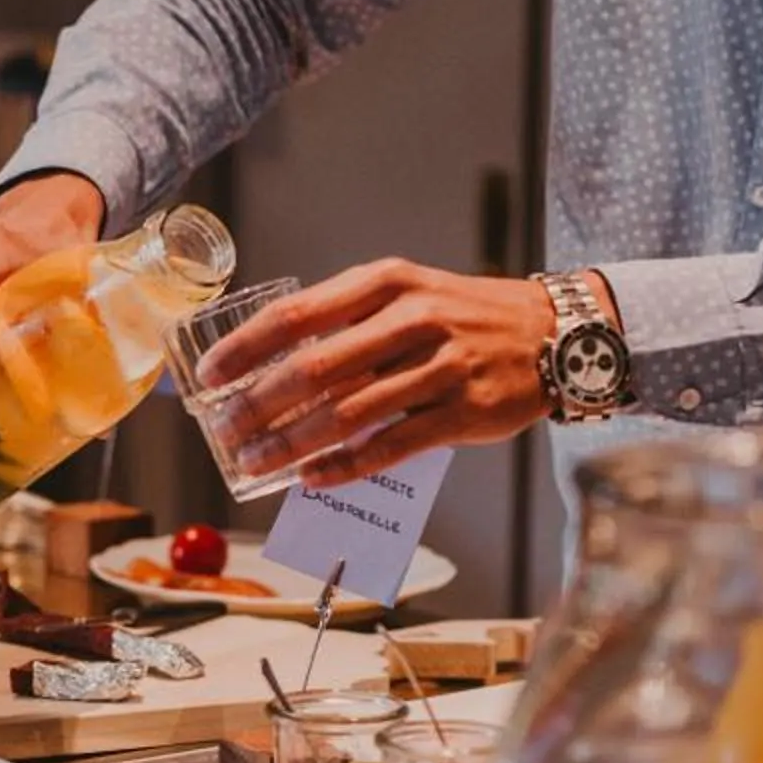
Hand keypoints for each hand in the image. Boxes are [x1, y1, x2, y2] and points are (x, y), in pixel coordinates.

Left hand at [197, 259, 576, 486]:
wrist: (554, 332)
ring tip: (255, 463)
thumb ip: (347, 319)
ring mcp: (439, 368)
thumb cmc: (464, 316)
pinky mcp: (462, 412)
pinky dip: (344, 466)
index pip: (297, 314)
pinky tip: (312, 479)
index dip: (245, 348)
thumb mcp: (407, 292)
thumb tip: (275, 366)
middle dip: (257, 407)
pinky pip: (390, 447)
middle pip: (313, 370)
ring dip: (290, 445)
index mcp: (386, 283)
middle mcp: (411, 320)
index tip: (208, 376)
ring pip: (346, 415)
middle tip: (224, 433)